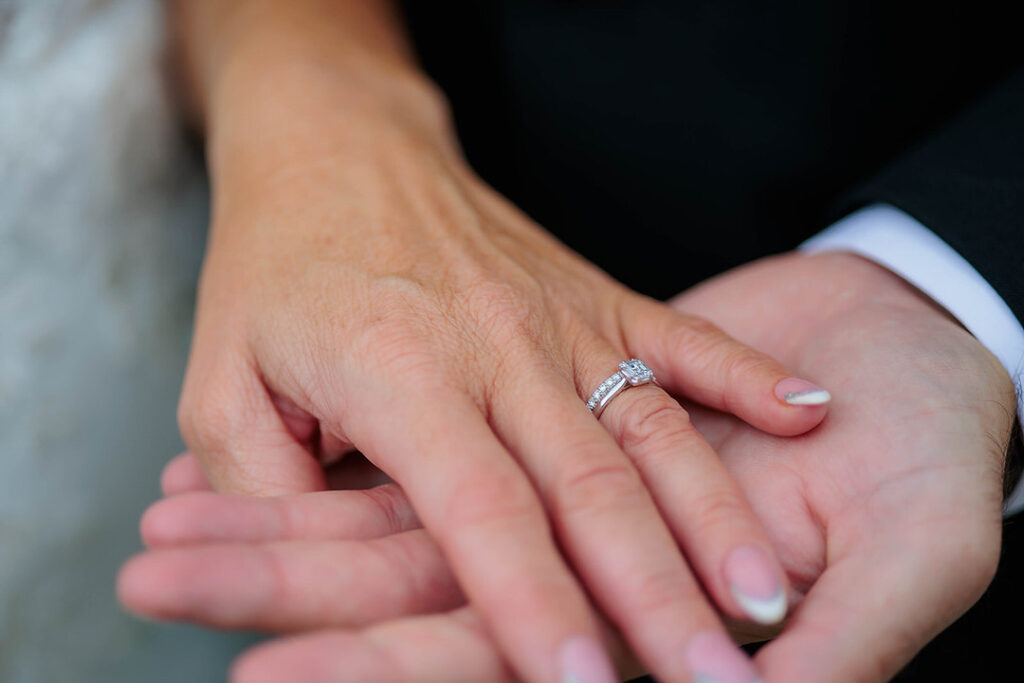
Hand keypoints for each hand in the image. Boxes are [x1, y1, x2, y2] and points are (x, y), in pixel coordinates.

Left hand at [183, 77, 836, 678]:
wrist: (340, 146)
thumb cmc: (277, 269)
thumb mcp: (222, 384)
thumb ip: (262, 492)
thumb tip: (310, 585)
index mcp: (396, 374)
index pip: (478, 513)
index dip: (530, 606)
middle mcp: (494, 349)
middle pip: (587, 489)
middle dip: (652, 594)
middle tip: (709, 680)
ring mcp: (558, 318)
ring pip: (650, 428)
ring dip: (716, 515)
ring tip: (769, 594)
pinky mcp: (595, 293)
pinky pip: (680, 338)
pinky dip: (745, 375)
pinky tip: (810, 413)